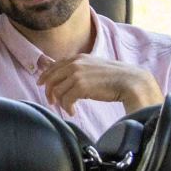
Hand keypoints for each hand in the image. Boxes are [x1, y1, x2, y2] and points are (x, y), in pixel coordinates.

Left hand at [36, 56, 163, 113]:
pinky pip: (66, 100)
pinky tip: (73, 112)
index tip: (41, 84)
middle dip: (48, 92)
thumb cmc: (114, 76)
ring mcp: (77, 75)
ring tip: (67, 108)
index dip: (45, 76)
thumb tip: (68, 77)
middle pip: (51, 79)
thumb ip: (80, 68)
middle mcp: (74, 64)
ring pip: (57, 91)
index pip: (54, 66)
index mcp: (77, 58)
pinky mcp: (80, 87)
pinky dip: (67, 108)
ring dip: (60, 102)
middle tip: (51, 102)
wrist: (129, 81)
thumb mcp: (94, 66)